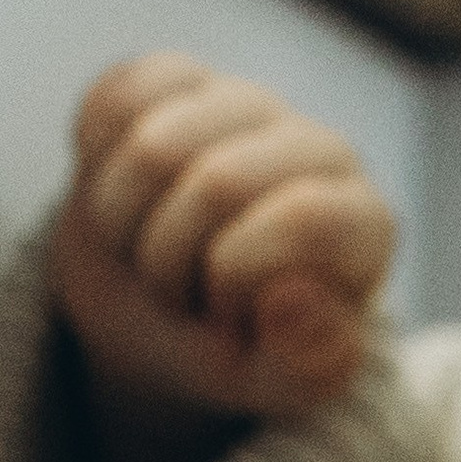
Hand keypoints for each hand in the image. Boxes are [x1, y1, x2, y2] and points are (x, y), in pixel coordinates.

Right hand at [48, 54, 397, 461]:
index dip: (233, 282)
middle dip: (169, 261)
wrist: (167, 316)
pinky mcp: (178, 79)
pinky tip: (127, 198)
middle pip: (215, 182)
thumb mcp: (272, 382)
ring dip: (123, 224)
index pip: (300, 218)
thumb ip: (303, 365)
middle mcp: (321, 148)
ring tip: (150, 254)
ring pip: (151, 143)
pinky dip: (96, 166)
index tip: (228, 318)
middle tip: (179, 294)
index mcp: (364, 222)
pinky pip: (113, 102)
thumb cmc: (235, 352)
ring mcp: (249, 103)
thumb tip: (294, 297)